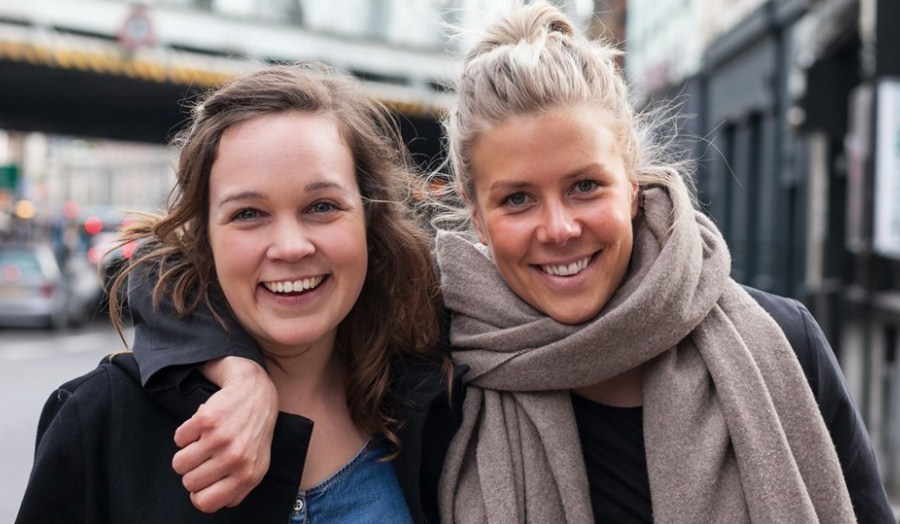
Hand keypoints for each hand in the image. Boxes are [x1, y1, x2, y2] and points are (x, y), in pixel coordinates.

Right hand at [172, 357, 277, 512]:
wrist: (257, 394)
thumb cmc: (254, 433)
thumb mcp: (256, 465)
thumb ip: (236, 488)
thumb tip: (207, 502)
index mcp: (248, 475)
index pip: (206, 503)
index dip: (198, 494)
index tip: (202, 482)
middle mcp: (236, 459)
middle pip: (189, 483)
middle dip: (192, 471)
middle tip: (206, 456)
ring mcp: (221, 439)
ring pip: (179, 463)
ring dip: (186, 453)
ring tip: (202, 442)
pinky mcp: (207, 420)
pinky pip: (178, 439)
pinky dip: (186, 433)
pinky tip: (203, 426)